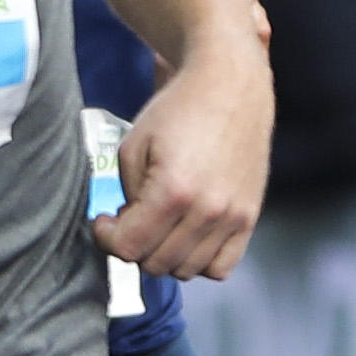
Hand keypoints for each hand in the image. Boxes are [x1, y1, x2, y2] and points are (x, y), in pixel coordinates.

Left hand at [102, 52, 270, 283]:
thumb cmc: (179, 110)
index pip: (128, 247)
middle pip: (156, 264)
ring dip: (165, 255)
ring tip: (159, 227)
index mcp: (172, 191)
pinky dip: (200, 261)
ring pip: (187, 270)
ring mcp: (232, 217)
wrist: (231, 85)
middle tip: (131, 221)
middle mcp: (207, 211)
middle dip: (134, 246)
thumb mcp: (133, 146)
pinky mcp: (250, 217)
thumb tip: (130, 226)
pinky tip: (188, 237)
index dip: (107, 238)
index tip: (105, 222)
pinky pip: (221, 266)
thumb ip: (127, 194)